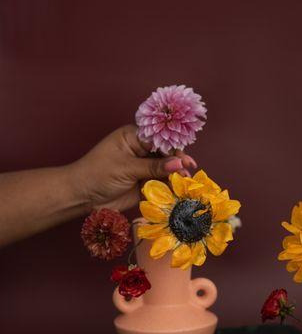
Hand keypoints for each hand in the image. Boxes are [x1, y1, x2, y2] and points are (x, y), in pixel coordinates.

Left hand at [69, 125, 196, 211]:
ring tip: (185, 182)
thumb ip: (154, 167)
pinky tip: (179, 190)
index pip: (159, 139)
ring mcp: (143, 167)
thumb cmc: (97, 174)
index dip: (174, 147)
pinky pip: (161, 183)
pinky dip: (170, 187)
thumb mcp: (126, 167)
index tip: (185, 158)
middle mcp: (140, 150)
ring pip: (165, 170)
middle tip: (188, 171)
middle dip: (177, 162)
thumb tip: (178, 163)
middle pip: (166, 154)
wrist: (81, 196)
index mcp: (134, 137)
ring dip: (175, 176)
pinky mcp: (144, 183)